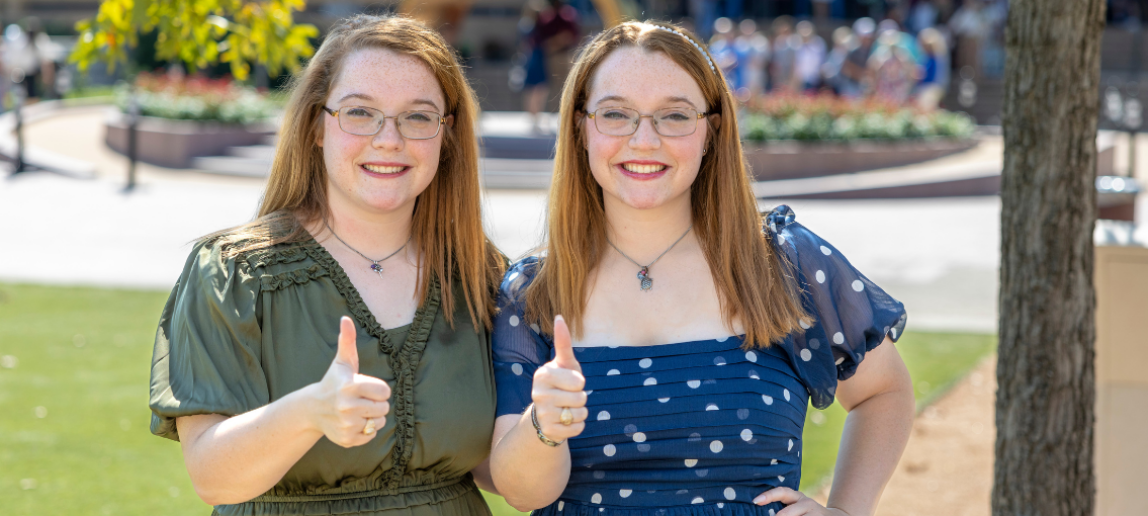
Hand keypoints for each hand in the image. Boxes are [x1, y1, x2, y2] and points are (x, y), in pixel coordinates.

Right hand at [311, 316, 391, 447]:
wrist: (313, 409)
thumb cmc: (334, 381)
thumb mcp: (342, 361)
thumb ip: (347, 340)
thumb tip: (346, 319)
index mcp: (350, 386)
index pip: (385, 391)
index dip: (378, 389)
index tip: (364, 387)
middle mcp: (348, 407)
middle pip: (384, 408)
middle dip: (376, 403)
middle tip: (361, 400)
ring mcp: (347, 425)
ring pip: (379, 423)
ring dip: (372, 417)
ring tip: (357, 411)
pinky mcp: (347, 439)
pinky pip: (371, 436)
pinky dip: (365, 430)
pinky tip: (352, 422)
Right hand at [529, 315, 587, 442]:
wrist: (546, 412)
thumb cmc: (561, 382)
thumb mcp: (563, 363)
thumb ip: (563, 342)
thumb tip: (560, 317)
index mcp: (543, 375)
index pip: (578, 382)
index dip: (579, 383)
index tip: (569, 383)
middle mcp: (538, 395)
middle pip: (581, 399)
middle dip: (580, 399)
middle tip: (568, 397)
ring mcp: (543, 414)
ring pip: (581, 414)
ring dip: (580, 412)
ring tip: (567, 409)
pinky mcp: (549, 431)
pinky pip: (578, 428)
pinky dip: (577, 426)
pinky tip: (565, 421)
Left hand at [754, 488, 850, 515]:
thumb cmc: (807, 513)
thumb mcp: (796, 506)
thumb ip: (783, 507)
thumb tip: (759, 505)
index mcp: (797, 497)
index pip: (782, 492)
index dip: (768, 495)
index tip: (755, 501)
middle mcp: (806, 503)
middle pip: (788, 512)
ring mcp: (814, 513)